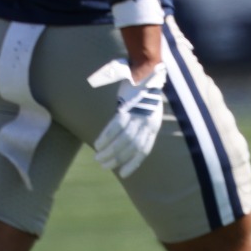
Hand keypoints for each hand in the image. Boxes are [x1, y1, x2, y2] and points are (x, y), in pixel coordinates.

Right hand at [87, 56, 167, 178]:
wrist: (146, 75)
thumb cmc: (145, 95)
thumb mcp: (149, 114)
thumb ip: (140, 127)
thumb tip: (128, 142)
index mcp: (153, 128)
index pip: (143, 151)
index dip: (133, 164)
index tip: (123, 174)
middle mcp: (146, 125)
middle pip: (130, 148)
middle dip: (116, 159)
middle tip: (103, 165)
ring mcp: (136, 118)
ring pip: (121, 141)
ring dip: (109, 151)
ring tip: (98, 158)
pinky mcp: (126, 110)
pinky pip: (114, 128)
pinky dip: (105, 138)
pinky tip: (98, 144)